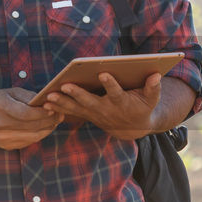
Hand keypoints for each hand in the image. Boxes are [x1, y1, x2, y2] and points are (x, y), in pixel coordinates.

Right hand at [0, 88, 63, 149]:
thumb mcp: (8, 92)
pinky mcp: (7, 146)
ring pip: (35, 136)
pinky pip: (29, 141)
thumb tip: (48, 101)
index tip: (54, 108)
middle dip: (50, 120)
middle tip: (61, 114)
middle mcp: (2, 125)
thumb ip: (28, 96)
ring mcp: (4, 138)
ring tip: (55, 121)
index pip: (29, 113)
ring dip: (48, 128)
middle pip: (34, 126)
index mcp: (2, 107)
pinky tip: (43, 127)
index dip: (44, 112)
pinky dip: (39, 134)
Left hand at [42, 72, 159, 140]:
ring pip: (76, 108)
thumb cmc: (141, 107)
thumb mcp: (151, 99)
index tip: (103, 73)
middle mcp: (106, 109)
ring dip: (62, 102)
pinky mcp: (86, 114)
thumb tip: (157, 75)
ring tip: (49, 96)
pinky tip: (44, 102)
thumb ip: (153, 88)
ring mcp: (94, 113)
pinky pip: (70, 111)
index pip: (116, 93)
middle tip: (65, 86)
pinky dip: (58, 108)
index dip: (110, 84)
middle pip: (90, 101)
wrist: (131, 128)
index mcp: (122, 103)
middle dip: (77, 94)